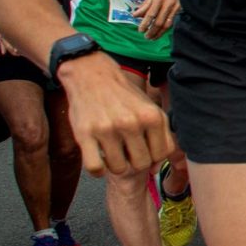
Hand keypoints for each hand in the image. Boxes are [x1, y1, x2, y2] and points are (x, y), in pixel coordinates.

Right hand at [58, 52, 176, 175]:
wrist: (91, 75)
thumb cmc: (124, 96)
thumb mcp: (150, 109)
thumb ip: (161, 136)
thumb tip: (155, 168)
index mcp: (152, 116)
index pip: (161, 155)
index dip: (153, 157)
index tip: (143, 150)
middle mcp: (131, 123)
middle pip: (141, 164)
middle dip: (134, 162)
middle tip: (126, 151)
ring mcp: (107, 129)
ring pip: (119, 169)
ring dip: (115, 165)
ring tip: (112, 152)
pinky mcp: (84, 134)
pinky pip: (95, 168)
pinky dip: (97, 170)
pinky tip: (98, 158)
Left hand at [135, 0, 180, 39]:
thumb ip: (145, 5)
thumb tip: (135, 15)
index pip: (150, 13)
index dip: (145, 23)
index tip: (140, 30)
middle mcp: (166, 4)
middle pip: (158, 21)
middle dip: (152, 31)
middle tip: (146, 37)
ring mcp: (174, 8)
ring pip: (166, 24)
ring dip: (158, 33)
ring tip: (152, 38)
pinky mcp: (179, 11)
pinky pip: (172, 22)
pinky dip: (165, 29)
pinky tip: (161, 33)